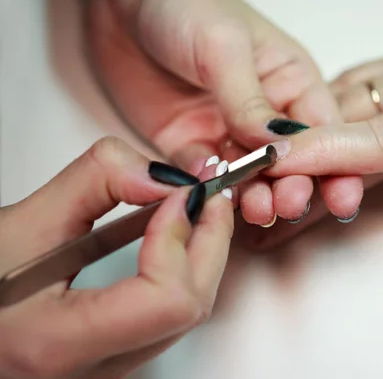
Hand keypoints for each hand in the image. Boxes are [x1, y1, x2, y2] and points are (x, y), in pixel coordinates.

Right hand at [0, 137, 232, 377]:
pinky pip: (172, 316)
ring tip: (196, 206)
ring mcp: (111, 371)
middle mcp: (95, 373)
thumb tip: (160, 176)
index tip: (179, 195)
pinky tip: (177, 236)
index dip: (182, 238)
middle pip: (192, 306)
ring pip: (189, 314)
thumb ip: (93, 184)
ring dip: (204, 252)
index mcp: (61, 345)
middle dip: (211, 237)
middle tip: (209, 190)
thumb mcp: (19, 224)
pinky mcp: (118, 358)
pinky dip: (186, 269)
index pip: (167, 300)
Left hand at [80, 0, 362, 225]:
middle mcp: (264, 113)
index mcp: (290, 82)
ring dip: (255, 195)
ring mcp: (227, 132)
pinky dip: (209, 189)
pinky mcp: (190, 144)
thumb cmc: (185, 1)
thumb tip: (278, 149)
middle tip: (288, 203)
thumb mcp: (224, 46)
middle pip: (289, 162)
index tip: (339, 193)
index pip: (321, 130)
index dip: (332, 163)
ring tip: (257, 208)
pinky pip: (204, 176)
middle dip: (293, 185)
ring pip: (250, 177)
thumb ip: (250, 100)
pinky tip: (212, 192)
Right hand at [261, 0, 382, 313]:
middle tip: (266, 201)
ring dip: (305, 144)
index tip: (281, 164)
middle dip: (298, 168)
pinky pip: (351, 86)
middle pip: (349, 130)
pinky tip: (312, 137)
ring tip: (278, 179)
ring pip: (340, 106)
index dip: (330, 153)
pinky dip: (324, 115)